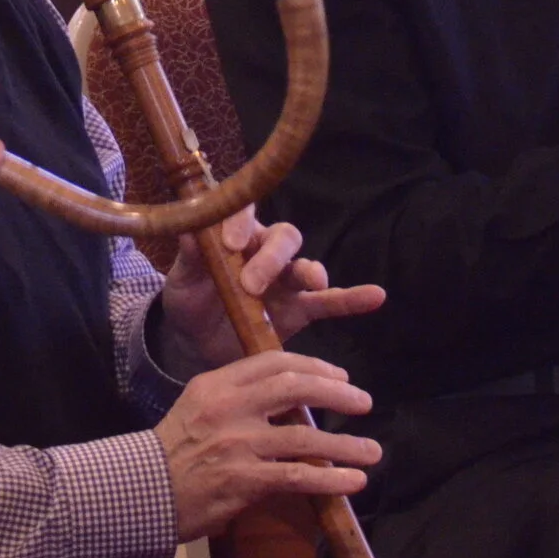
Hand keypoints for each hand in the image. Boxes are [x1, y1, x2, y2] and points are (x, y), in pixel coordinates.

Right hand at [153, 351, 382, 540]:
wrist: (142, 492)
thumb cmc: (174, 451)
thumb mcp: (198, 407)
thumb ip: (239, 396)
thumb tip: (292, 398)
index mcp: (217, 383)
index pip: (273, 362)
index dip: (313, 366)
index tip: (339, 377)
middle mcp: (229, 408)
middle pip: (295, 388)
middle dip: (337, 393)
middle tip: (363, 402)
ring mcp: (237, 444)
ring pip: (305, 437)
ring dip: (345, 445)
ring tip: (372, 451)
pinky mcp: (244, 480)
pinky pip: (298, 477)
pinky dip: (331, 479)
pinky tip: (353, 482)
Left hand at [158, 208, 387, 373]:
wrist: (197, 343)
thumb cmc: (190, 300)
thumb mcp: (182, 279)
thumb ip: (191, 256)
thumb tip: (190, 229)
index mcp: (237, 236)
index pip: (246, 214)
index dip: (242, 222)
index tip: (229, 243)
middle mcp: (266, 251)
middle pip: (283, 238)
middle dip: (271, 257)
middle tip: (251, 284)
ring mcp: (286, 280)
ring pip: (305, 265)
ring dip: (309, 271)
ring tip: (312, 282)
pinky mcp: (300, 309)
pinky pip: (330, 301)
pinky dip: (352, 298)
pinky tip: (375, 296)